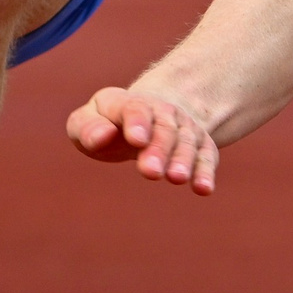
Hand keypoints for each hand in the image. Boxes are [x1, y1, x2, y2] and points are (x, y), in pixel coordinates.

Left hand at [66, 85, 218, 194]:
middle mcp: (161, 111)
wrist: (148, 115)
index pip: (135, 109)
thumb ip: (86, 128)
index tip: (136, 140)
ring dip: (183, 160)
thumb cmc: (108, 124)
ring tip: (176, 178)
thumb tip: (101, 137)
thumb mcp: (86, 121)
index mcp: (128, 103)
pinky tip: (203, 189)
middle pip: (163, 128)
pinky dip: (205, 172)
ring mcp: (183, 127)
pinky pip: (206, 157)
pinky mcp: (200, 145)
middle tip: (150, 171)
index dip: (137, 123)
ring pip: (186, 142)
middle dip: (158, 148)